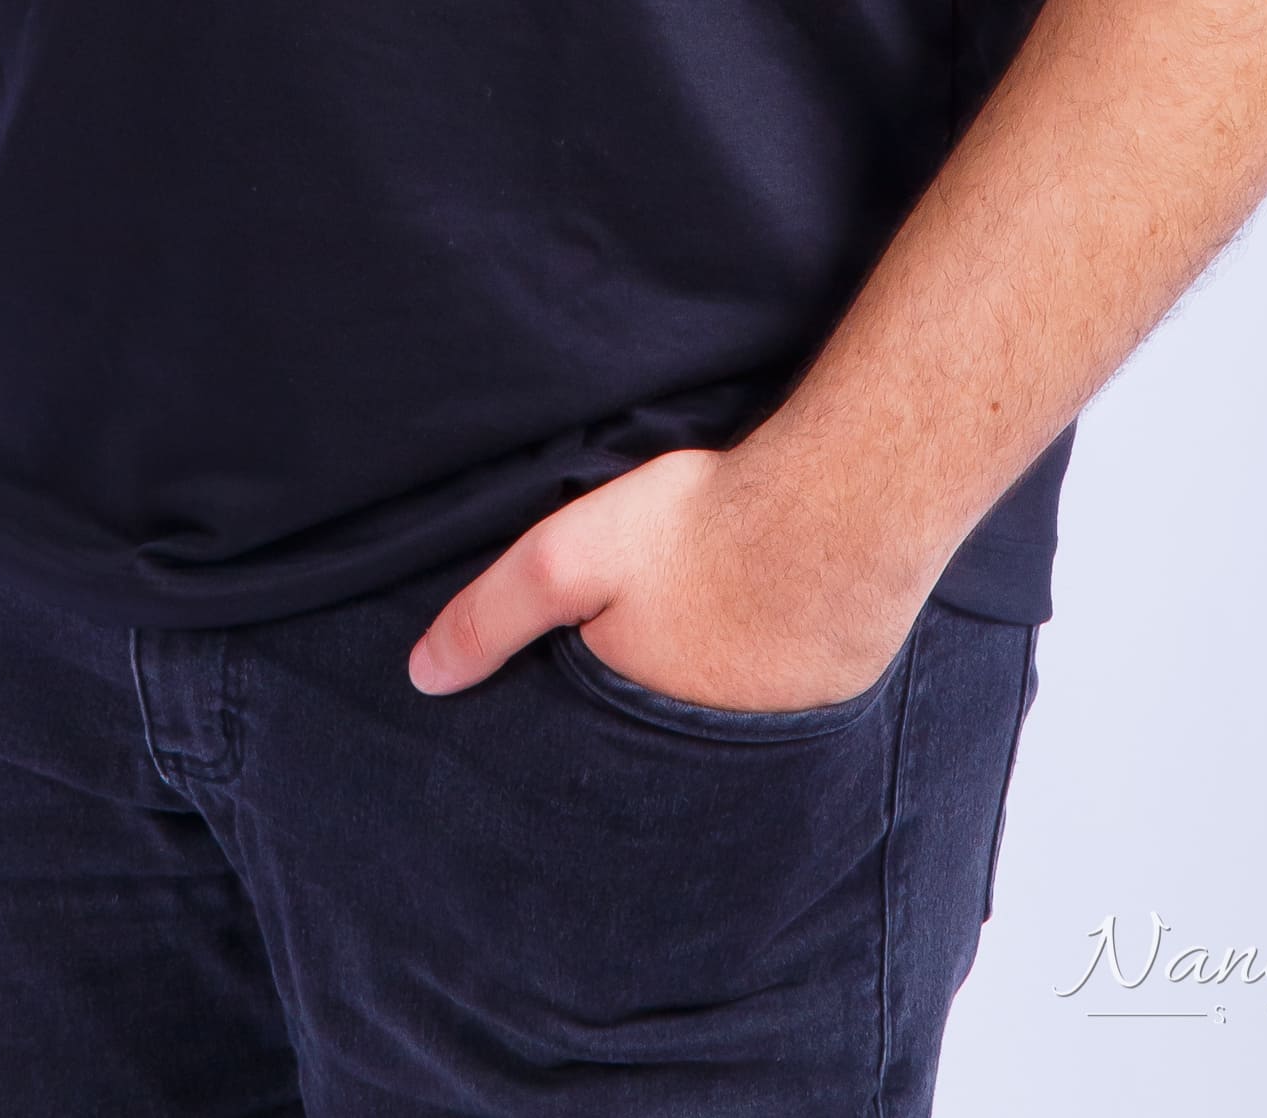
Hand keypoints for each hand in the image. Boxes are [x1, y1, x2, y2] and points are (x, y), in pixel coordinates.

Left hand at [407, 442, 927, 712]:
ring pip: (712, 722)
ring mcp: (775, 737)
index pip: (582, 752)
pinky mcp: (828, 702)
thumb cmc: (704, 529)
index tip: (563, 679)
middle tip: (632, 647)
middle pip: (646, 743)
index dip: (565, 719)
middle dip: (629, 712)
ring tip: (693, 631)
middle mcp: (707, 761)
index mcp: (634, 732)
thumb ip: (491, 615)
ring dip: (700, 692)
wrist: (844, 505)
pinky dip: (760, 672)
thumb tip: (422, 677)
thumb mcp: (568, 558)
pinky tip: (756, 622)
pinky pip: (775, 702)